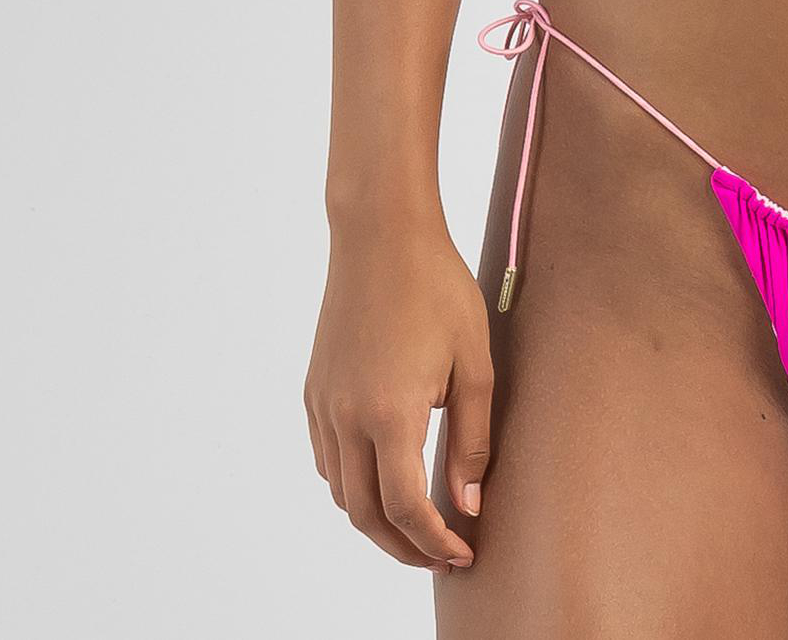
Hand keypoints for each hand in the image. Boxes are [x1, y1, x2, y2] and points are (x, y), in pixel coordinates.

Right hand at [304, 221, 492, 572]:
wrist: (381, 233)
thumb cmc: (437, 286)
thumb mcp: (473, 360)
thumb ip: (471, 438)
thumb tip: (468, 504)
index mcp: (389, 413)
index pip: (407, 509)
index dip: (435, 542)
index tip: (464, 553)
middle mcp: (346, 418)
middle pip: (366, 516)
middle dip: (404, 547)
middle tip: (442, 555)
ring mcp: (323, 405)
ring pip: (341, 493)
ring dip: (376, 520)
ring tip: (418, 523)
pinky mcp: (314, 390)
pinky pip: (328, 460)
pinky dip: (354, 484)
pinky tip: (385, 476)